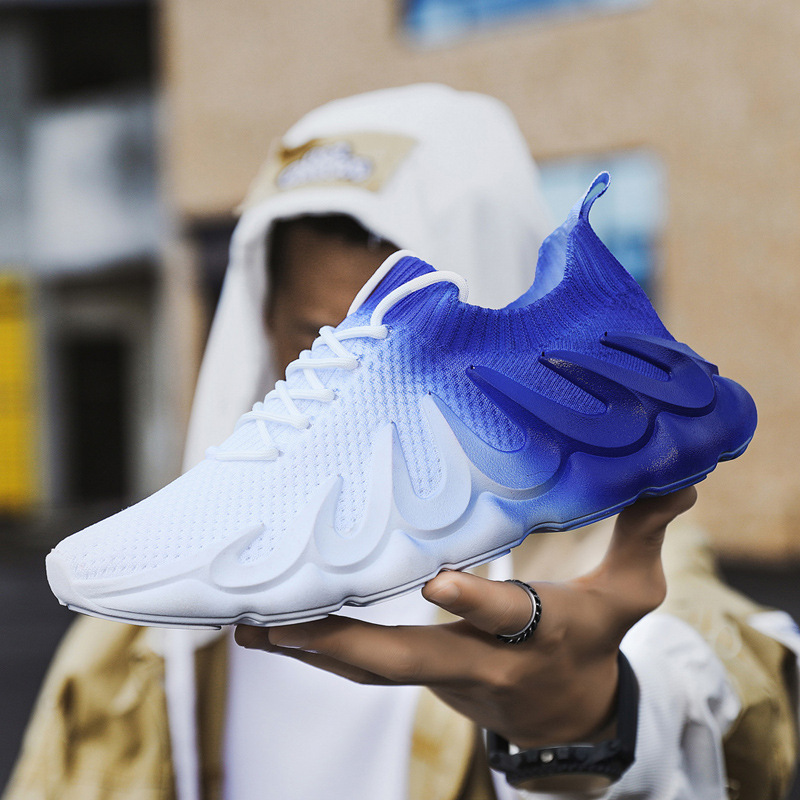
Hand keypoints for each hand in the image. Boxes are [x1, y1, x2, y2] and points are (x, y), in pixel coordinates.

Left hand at [235, 487, 696, 747]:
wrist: (568, 716)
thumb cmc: (595, 640)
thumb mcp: (630, 594)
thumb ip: (642, 533)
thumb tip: (679, 478)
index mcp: (541, 637)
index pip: (509, 623)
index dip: (477, 606)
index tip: (436, 581)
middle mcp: (484, 663)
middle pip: (409, 661)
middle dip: (343, 646)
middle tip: (274, 624)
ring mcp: (444, 674)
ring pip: (371, 670)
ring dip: (311, 649)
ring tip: (248, 624)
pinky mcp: (420, 673)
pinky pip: (363, 666)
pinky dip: (318, 647)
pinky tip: (270, 625)